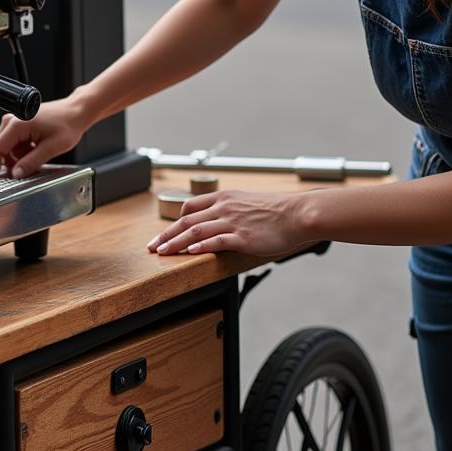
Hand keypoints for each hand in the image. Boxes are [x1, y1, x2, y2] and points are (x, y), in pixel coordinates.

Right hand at [0, 99, 88, 178]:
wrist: (76, 112)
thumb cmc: (67, 123)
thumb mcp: (51, 148)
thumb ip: (31, 162)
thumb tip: (16, 173)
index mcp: (18, 124)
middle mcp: (13, 120)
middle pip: (1, 148)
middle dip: (11, 162)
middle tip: (26, 170)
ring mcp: (15, 121)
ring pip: (8, 148)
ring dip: (19, 157)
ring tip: (38, 156)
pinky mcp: (20, 124)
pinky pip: (14, 143)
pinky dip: (23, 151)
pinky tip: (36, 150)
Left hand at [145, 188, 315, 258]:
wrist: (299, 214)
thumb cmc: (278, 211)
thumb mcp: (248, 202)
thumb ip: (231, 210)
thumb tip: (220, 223)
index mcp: (224, 197)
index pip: (190, 207)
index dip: (174, 221)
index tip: (165, 233)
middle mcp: (224, 207)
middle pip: (186, 221)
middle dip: (166, 235)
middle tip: (152, 247)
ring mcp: (232, 222)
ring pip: (195, 231)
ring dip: (175, 243)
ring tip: (162, 252)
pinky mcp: (242, 237)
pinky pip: (216, 241)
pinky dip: (200, 247)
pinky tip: (189, 253)